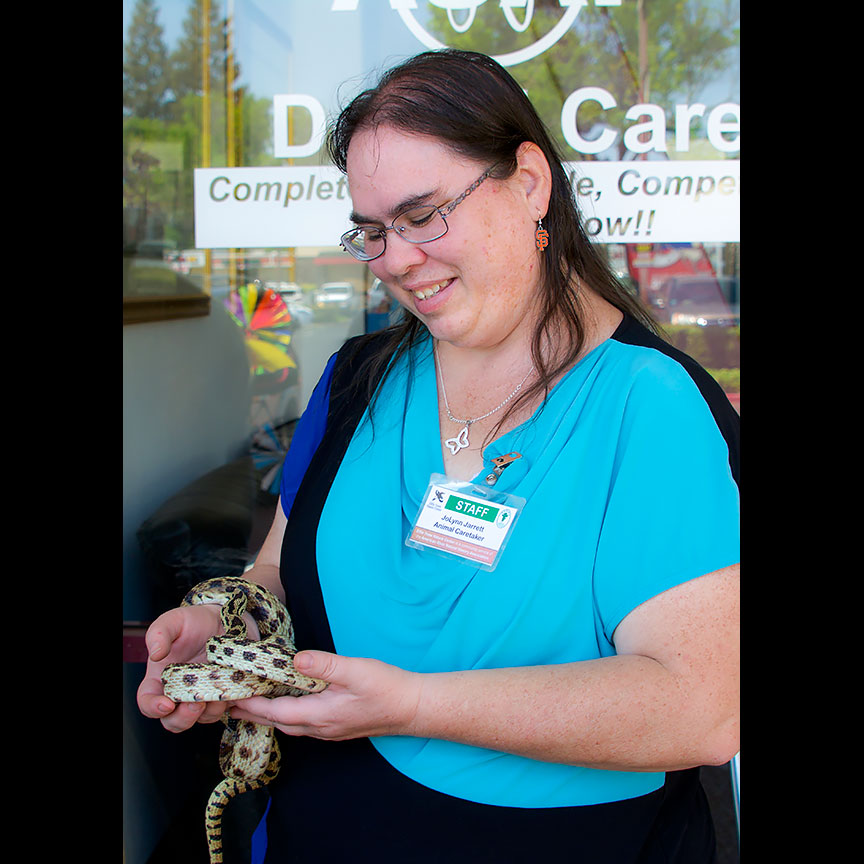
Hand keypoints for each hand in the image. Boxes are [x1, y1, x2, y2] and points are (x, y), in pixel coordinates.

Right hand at [136, 604, 227, 731]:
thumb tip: (155, 653)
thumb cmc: (194, 622)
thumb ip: (159, 633)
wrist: (225, 620)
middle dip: (183, 718)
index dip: (153, 708)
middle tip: (196, 704)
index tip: (165, 704)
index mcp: (160, 678)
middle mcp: (179, 692)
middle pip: (172, 721)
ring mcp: (202, 696)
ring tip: (219, 693)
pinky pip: (224, 710)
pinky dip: (227, 705)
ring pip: (200, 719)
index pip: (147, 702)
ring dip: (208, 712)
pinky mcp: (223, 696)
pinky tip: (234, 689)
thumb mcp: (174, 621)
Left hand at [229, 651, 422, 740]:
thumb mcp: (356, 671)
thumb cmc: (387, 688)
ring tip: (251, 702)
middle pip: (278, 722)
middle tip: (230, 702)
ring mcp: (330, 729)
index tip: (230, 696)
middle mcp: (321, 728)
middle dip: (253, 713)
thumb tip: (295, 660)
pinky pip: (303, 723)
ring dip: (269, 714)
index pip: (276, 711)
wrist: (414, 707)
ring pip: (290, 724)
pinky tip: (287, 703)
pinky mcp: (338, 725)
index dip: (251, 704)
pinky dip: (286, 714)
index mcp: (320, 715)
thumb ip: (324, 666)